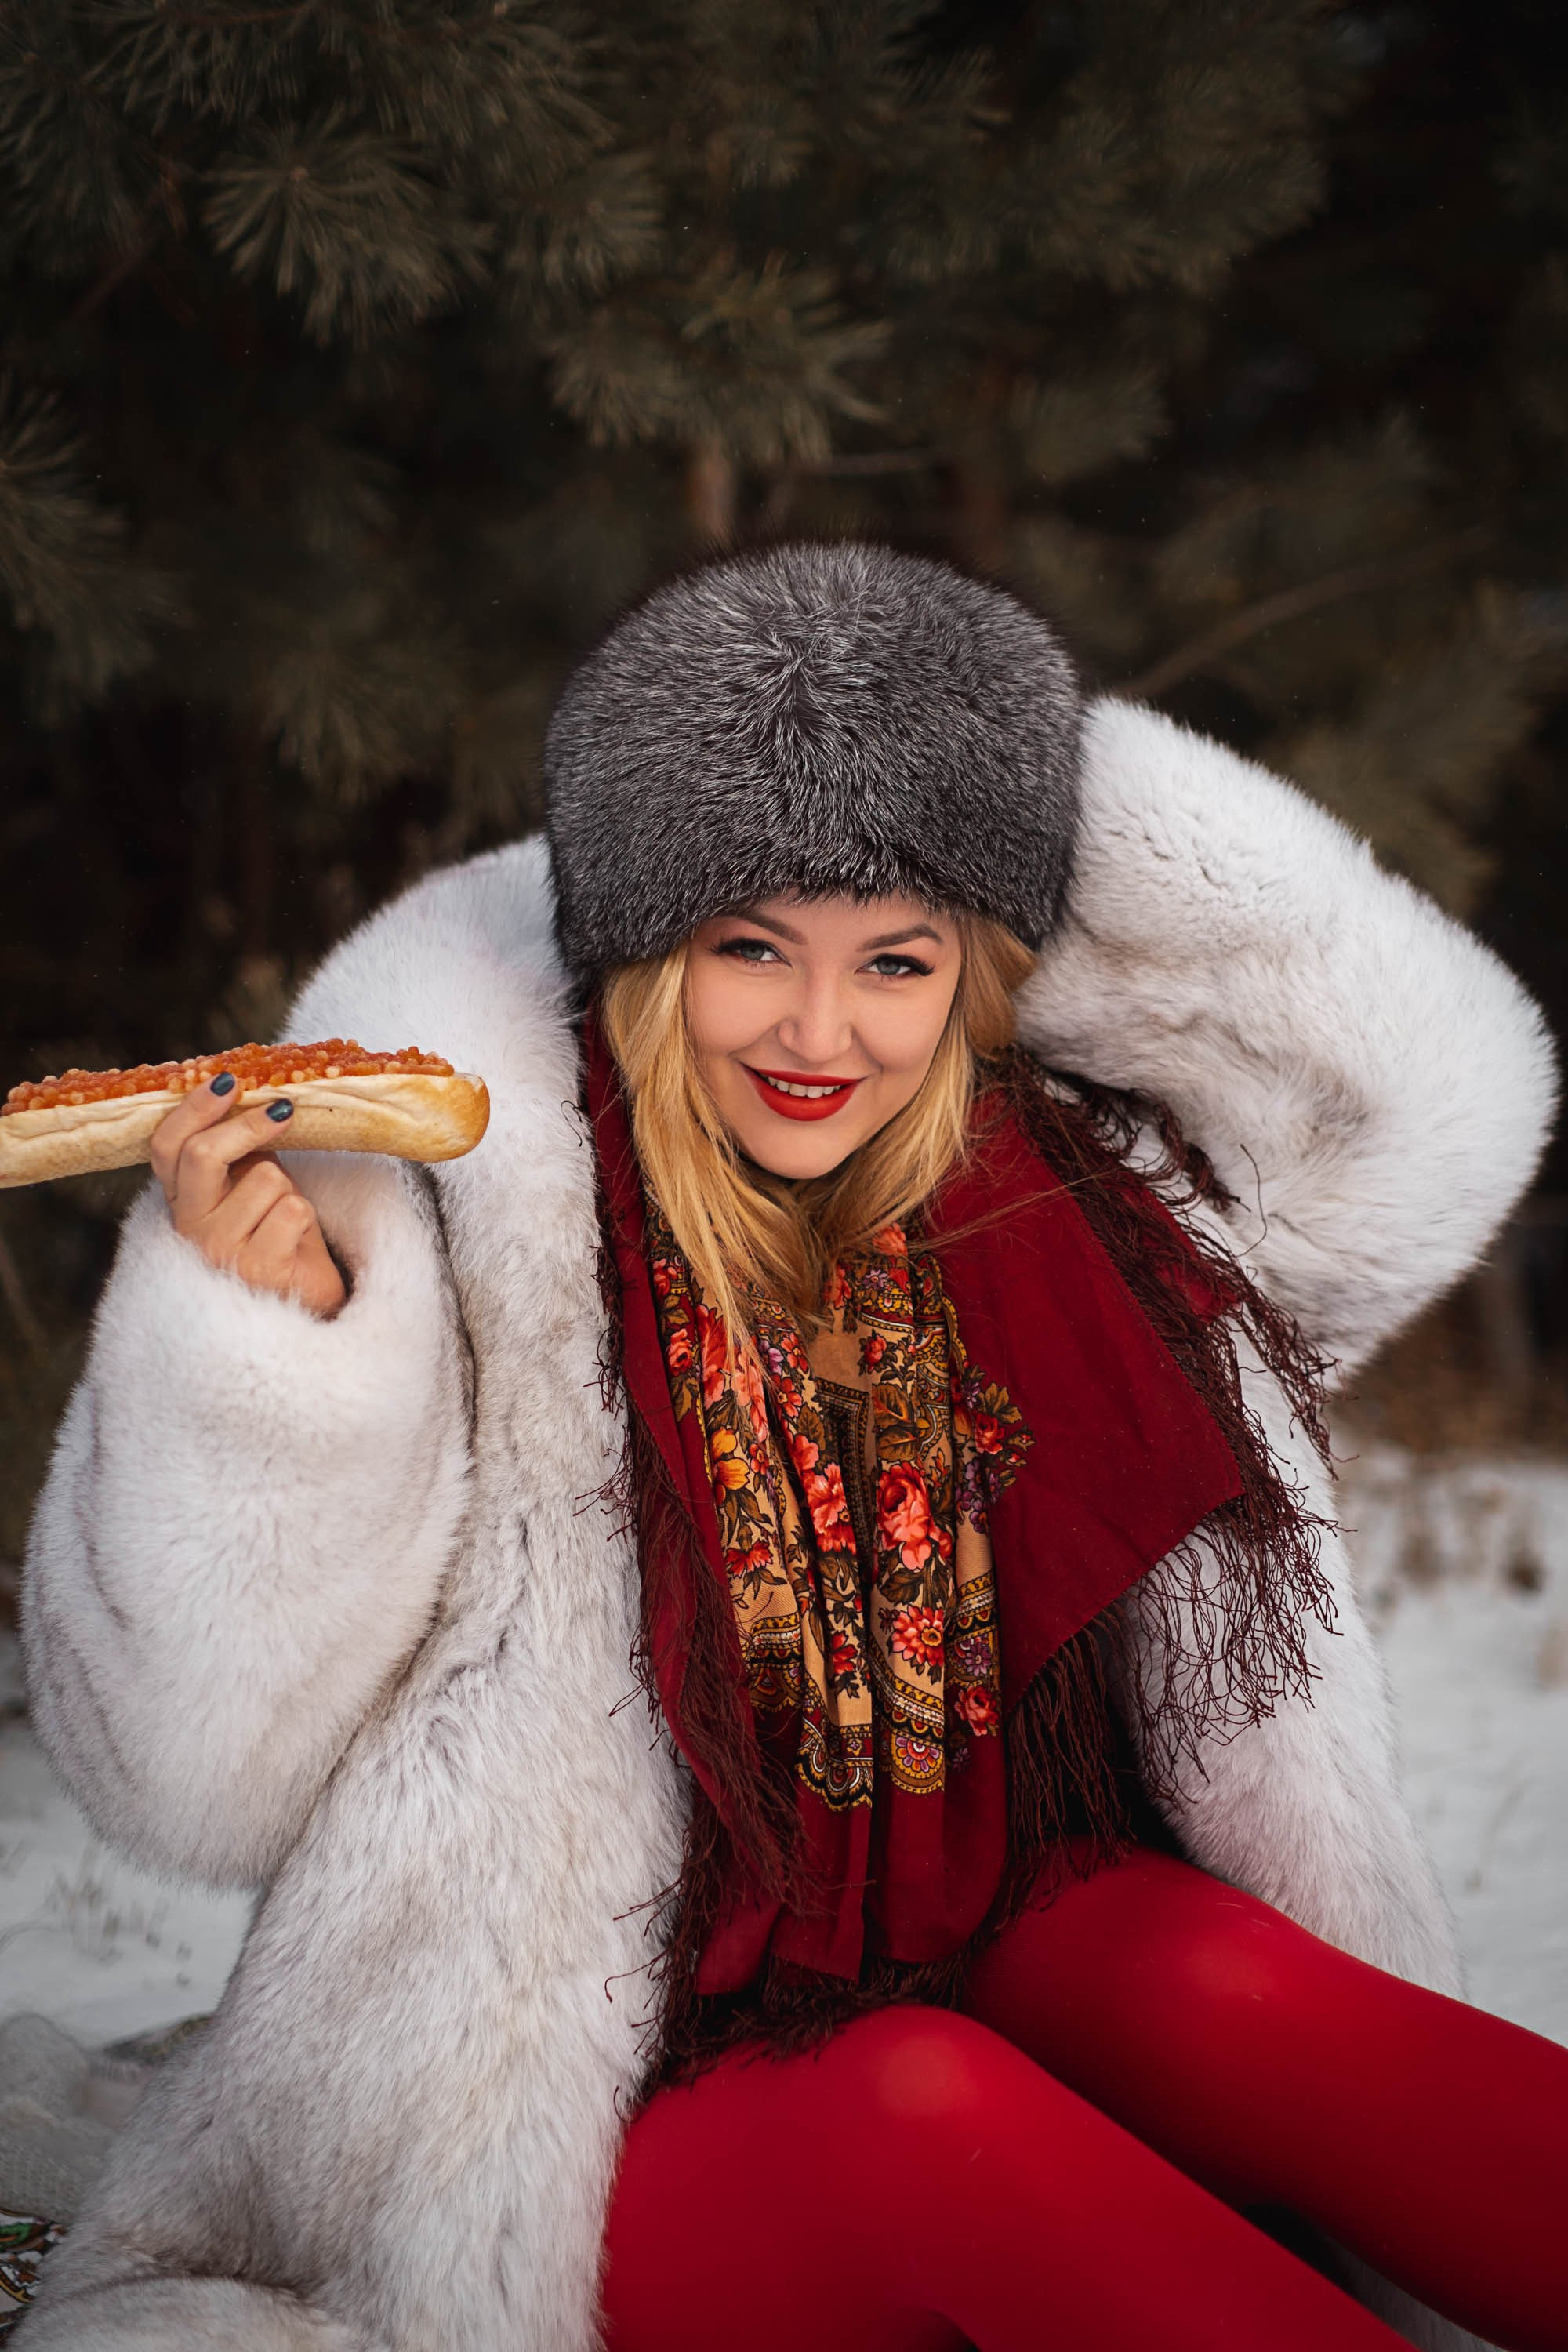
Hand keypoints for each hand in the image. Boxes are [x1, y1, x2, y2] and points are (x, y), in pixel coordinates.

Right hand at [150, 1072, 347, 1318]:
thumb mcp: (251, 1187)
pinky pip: (293, 1210)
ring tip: (288, 1218)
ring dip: (290, 1190)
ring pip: (265, 1179)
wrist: (305, 1302)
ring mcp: (222, 1253)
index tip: (228, 1081)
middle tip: (283, 1111)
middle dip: (248, 1126)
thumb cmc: (278, 1236)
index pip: (167, 1147)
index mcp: (183, 1203)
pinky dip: (307, 1216)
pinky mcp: (260, 1271)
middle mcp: (191, 1230)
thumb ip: (239, 1153)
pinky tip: (299, 1242)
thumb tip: (246, 1093)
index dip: (193, 1109)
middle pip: (204, 1155)